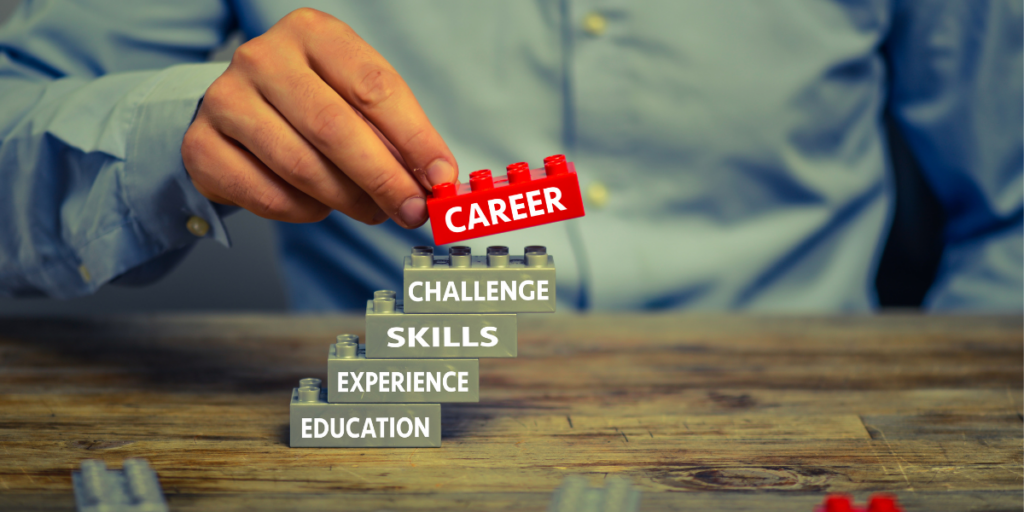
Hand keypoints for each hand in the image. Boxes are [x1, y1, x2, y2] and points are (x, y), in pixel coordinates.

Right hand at [181, 8, 456, 226]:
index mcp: (313, 33)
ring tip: (372, 211)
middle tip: (412, 211)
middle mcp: (263, 57)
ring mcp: (225, 99)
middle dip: (384, 179)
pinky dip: (303, 211)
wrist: (236, 110)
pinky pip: (267, 194)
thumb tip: (435, 181)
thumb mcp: (353, 98)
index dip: (415, 139)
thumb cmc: (311, 104)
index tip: (441, 178)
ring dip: (347, 200)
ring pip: (301, 166)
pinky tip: (318, 207)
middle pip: (336, 128)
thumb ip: (395, 135)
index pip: (374, 87)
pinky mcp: (201, 145)